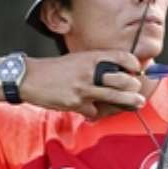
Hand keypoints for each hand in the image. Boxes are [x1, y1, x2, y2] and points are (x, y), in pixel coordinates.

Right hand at [22, 51, 147, 118]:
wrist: (30, 78)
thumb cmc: (55, 69)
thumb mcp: (77, 59)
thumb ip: (95, 64)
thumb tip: (115, 72)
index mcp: (90, 57)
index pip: (120, 56)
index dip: (133, 63)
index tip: (137, 69)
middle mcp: (89, 71)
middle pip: (122, 79)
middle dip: (134, 86)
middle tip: (137, 89)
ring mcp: (83, 88)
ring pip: (114, 96)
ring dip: (129, 101)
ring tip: (137, 102)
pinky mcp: (76, 102)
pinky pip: (93, 110)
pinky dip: (94, 112)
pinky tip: (91, 110)